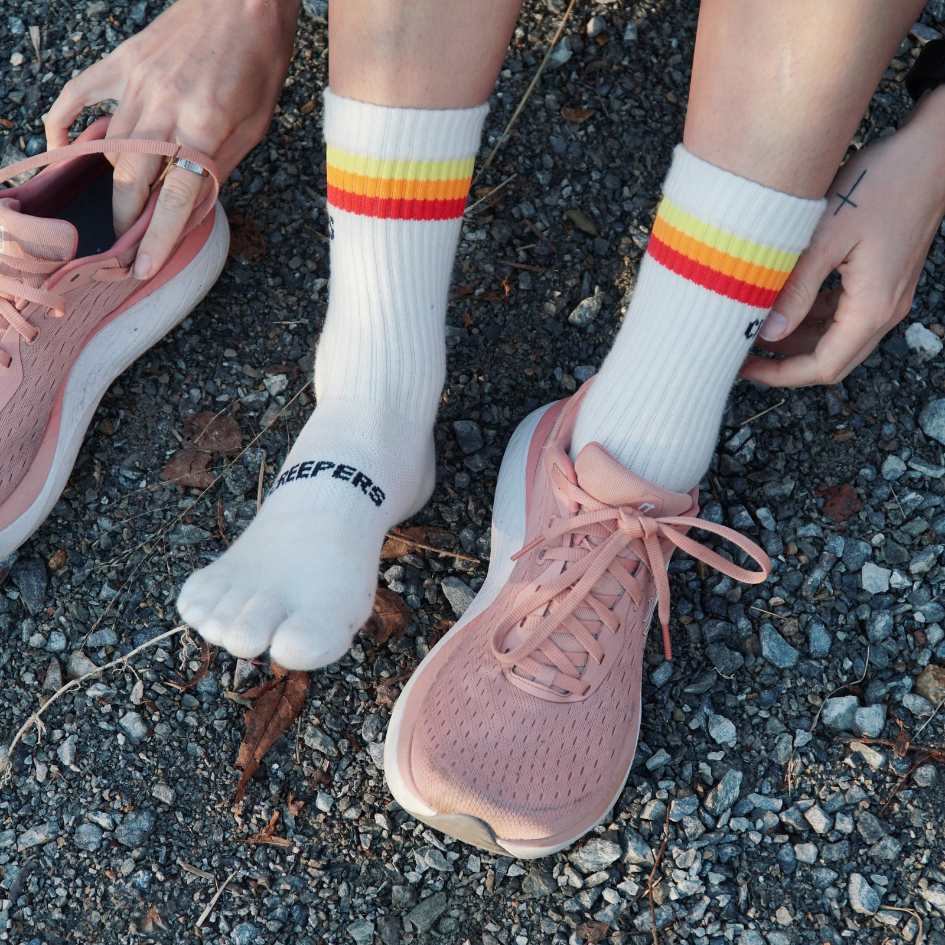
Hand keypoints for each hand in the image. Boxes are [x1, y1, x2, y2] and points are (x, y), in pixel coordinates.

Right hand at [44, 0, 299, 278]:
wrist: (242, 1)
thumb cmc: (259, 64)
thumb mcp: (256, 126)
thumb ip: (221, 166)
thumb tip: (193, 205)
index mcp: (205, 125)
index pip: (176, 196)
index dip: (158, 237)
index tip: (141, 267)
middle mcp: (165, 106)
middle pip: (133, 179)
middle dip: (127, 220)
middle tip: (127, 245)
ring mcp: (138, 82)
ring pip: (108, 148)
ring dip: (109, 188)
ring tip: (115, 215)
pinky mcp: (122, 61)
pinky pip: (78, 94)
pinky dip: (65, 123)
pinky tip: (64, 150)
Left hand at [741, 86, 944, 387]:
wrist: (930, 153)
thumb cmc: (882, 184)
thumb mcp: (827, 237)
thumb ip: (797, 290)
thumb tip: (768, 333)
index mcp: (871, 308)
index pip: (823, 367)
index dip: (781, 375)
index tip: (745, 368)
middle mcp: (885, 311)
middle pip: (832, 361)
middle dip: (786, 364)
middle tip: (744, 355)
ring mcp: (887, 297)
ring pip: (837, 339)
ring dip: (798, 341)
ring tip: (756, 328)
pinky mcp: (884, 281)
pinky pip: (845, 315)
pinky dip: (814, 319)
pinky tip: (785, 304)